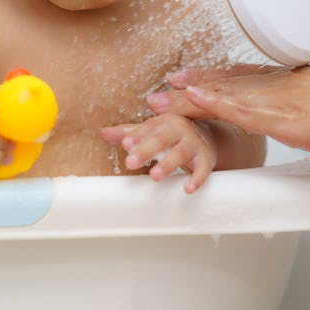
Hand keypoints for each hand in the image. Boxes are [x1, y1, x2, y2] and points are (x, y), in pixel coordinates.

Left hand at [100, 113, 216, 193]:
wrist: (207, 137)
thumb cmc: (172, 134)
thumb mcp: (151, 131)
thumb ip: (128, 133)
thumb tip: (102, 133)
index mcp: (163, 120)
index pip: (147, 128)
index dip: (137, 136)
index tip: (125, 144)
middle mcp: (179, 128)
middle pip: (161, 139)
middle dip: (146, 150)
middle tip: (131, 162)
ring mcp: (193, 143)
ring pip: (180, 153)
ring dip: (167, 164)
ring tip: (154, 176)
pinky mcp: (206, 158)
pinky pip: (203, 169)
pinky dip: (197, 178)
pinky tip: (187, 188)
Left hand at [147, 67, 309, 159]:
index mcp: (292, 83)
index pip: (245, 79)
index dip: (216, 80)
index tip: (194, 79)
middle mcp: (278, 87)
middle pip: (228, 86)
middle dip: (194, 88)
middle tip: (165, 87)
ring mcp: (277, 101)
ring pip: (225, 96)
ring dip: (191, 98)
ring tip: (161, 98)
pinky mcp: (282, 117)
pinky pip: (239, 109)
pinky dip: (214, 103)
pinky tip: (193, 99)